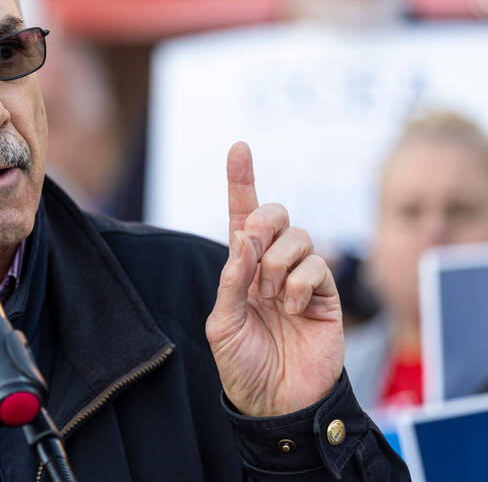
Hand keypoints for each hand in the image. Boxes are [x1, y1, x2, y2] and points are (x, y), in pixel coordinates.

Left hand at [205, 142, 343, 416]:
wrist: (277, 403)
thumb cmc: (243, 365)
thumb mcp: (222, 324)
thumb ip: (231, 280)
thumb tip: (242, 237)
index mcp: (240, 268)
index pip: (241, 216)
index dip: (241, 180)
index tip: (239, 147)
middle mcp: (270, 267)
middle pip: (274, 214)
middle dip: (263, 222)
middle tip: (251, 249)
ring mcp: (301, 278)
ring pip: (298, 236)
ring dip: (279, 261)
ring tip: (272, 298)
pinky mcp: (327, 294)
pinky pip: (316, 265)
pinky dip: (300, 283)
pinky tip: (293, 309)